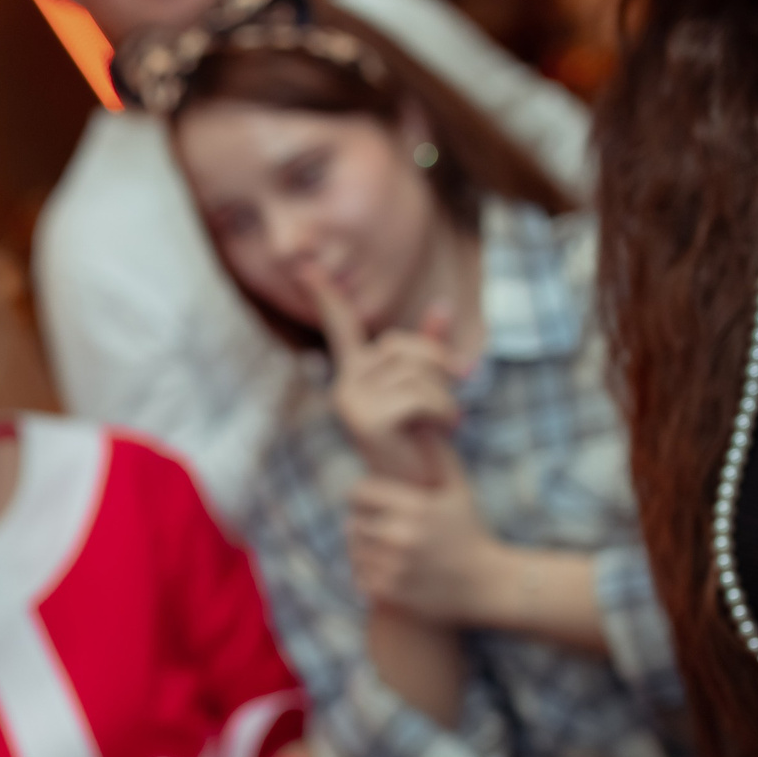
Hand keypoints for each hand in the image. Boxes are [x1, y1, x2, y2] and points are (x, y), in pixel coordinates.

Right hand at [312, 272, 459, 485]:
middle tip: (454, 393)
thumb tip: (442, 305)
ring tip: (448, 421)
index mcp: (357, 374)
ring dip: (445, 394)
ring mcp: (352, 404)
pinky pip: (418, 396)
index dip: (326, 297)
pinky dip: (445, 410)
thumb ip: (432, 348)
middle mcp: (346, 386)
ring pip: (414, 372)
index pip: (340, 328)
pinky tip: (448, 429)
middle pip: (398, 345)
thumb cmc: (424, 440)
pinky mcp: (367, 422)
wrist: (421, 490)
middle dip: (436, 363)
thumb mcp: (430, 388)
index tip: (303, 266)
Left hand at [346, 441, 504, 624]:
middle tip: (384, 528)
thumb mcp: (459, 491)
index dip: (364, 496)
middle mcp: (401, 536)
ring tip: (388, 549)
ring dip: (365, 549)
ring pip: (355, 550)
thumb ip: (439, 457)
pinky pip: (359, 576)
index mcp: (415, 508)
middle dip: (366, 524)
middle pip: (353, 522)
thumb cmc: (471, 532)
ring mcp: (394, 566)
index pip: (359, 493)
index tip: (374, 502)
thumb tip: (423, 424)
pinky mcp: (389, 592)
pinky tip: (390, 569)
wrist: (486, 584)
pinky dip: (369, 573)